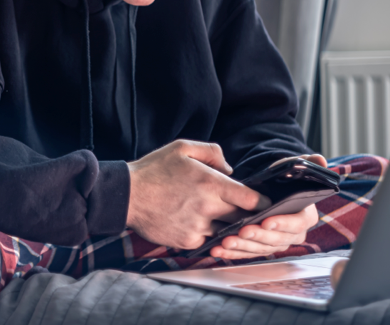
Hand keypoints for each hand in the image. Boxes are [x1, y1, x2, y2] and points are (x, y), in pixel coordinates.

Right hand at [126, 140, 271, 248]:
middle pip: (243, 218)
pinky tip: (192, 220)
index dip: (262, 202)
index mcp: (211, 184)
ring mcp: (198, 227)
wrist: (127, 195)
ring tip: (209, 213)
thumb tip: (229, 169)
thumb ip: (212, 152)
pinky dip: (204, 232)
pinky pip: (206, 240)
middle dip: (244, 214)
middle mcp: (208, 208)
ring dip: (223, 224)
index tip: (262, 202)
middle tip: (239, 208)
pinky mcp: (187, 241)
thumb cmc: (154, 170)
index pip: (253, 200)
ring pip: (225, 230)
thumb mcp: (182, 148)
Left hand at [210, 153, 327, 259]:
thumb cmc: (280, 178)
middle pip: (278, 240)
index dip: (283, 224)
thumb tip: (320, 160)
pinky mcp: (260, 247)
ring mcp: (276, 242)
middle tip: (243, 231)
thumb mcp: (292, 167)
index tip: (267, 221)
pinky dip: (233, 254)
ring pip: (262, 249)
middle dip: (259, 237)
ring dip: (244, 247)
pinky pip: (248, 253)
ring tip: (226, 241)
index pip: (298, 224)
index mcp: (305, 215)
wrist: (265, 186)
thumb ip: (307, 163)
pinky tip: (218, 250)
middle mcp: (293, 232)